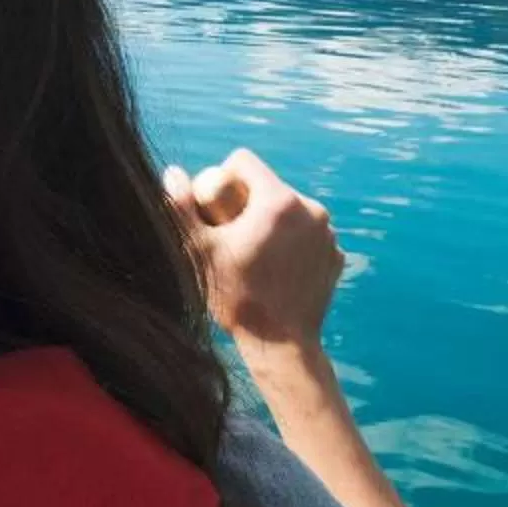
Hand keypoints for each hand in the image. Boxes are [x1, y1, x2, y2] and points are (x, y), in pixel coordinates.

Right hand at [162, 147, 343, 352]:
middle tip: (233, 238)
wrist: (281, 344)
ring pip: (290, 210)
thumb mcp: (201, 252)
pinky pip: (308, 234)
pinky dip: (293, 243)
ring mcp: (327, 233)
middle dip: (247, 203)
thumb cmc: (237, 298)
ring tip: (257, 257)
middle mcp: (310, 208)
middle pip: (268, 186)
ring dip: (272, 223)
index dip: (222, 180)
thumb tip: (171, 173)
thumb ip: (183, 209)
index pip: (243, 162)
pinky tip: (278, 270)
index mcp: (278, 200)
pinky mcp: (335, 254)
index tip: (217, 211)